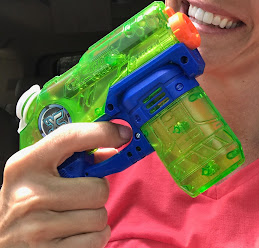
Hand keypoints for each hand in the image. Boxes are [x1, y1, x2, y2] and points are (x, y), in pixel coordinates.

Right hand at [0, 122, 131, 247]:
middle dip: (97, 192)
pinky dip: (93, 238)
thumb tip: (113, 150)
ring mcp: (37, 228)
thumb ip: (73, 156)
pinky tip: (73, 234)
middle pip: (98, 188)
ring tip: (73, 216)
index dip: (103, 132)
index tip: (123, 134)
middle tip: (80, 196)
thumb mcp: (39, 171)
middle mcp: (30, 195)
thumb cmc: (24, 201)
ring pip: (100, 216)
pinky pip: (96, 240)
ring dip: (94, 217)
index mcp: (26, 165)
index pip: (70, 137)